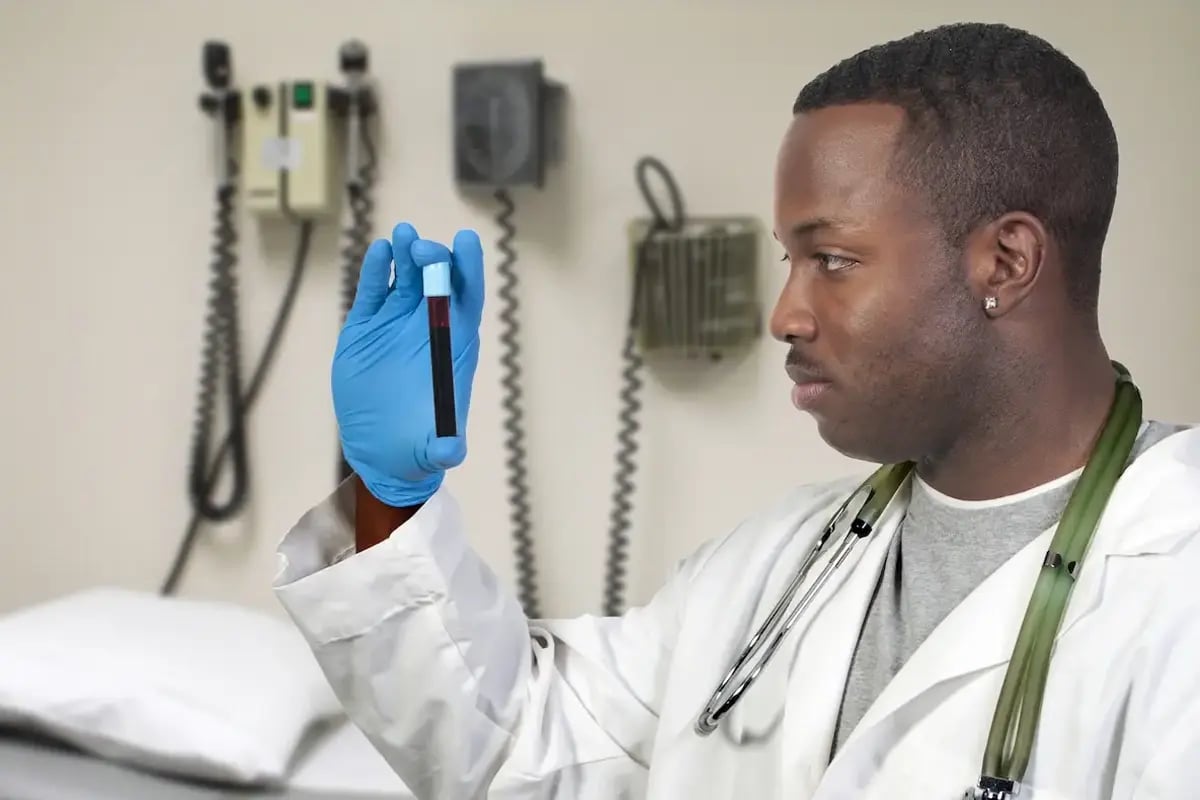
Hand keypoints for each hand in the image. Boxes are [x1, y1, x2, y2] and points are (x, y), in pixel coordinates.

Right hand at [332, 222, 484, 506]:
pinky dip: (375, 269)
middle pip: (437, 279)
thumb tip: (451, 453)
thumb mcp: (433, 452)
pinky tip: (378, 251)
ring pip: (406, 277)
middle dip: (433, 259)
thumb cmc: (420, 447)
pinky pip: (373, 290)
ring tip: (402, 234)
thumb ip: (444, 449)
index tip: (466, 241)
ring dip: (405, 253)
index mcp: (455, 343)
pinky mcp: (366, 327)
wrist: (383, 450)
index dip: (468, 267)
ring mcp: (397, 322)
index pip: (467, 296)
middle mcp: (429, 326)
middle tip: (421, 250)